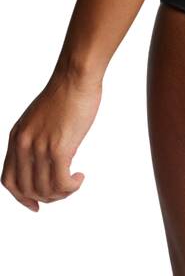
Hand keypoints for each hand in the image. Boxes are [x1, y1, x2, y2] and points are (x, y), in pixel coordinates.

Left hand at [1, 64, 101, 210]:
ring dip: (62, 193)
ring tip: (74, 182)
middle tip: (64, 190)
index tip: (37, 204)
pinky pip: (61, 182)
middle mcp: (23, 144)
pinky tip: (79, 177)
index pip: (9, 180)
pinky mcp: (58, 147)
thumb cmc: (65, 93)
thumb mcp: (39, 118)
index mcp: (16, 137)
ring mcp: (39, 146)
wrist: (76, 76)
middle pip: (27, 189)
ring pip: (45, 189)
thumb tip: (49, 164)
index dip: (21, 198)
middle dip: (46, 197)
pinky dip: (71, 187)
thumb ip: (37, 140)